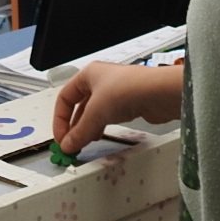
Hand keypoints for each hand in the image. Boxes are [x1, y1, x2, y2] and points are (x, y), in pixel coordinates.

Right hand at [51, 63, 182, 153]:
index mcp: (88, 75)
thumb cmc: (127, 89)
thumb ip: (80, 132)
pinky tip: (99, 137)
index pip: (65, 98)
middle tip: (71, 145)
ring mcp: (115, 92)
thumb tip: (68, 145)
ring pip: (94, 113)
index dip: (60, 119)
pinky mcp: (128, 104)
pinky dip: (100, 128)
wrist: (159, 93)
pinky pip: (107, 117)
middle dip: (73, 126)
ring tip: (83, 143)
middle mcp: (101, 81)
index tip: (61, 138)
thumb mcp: (96, 113)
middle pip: (79, 106)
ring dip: (86, 129)